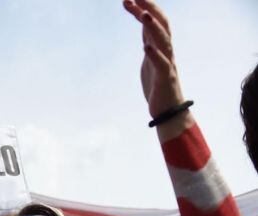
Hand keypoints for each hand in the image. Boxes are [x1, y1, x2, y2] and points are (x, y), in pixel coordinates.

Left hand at [122, 0, 184, 117]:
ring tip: (142, 14)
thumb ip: (149, 42)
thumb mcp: (150, 59)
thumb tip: (144, 26)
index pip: (153, 21)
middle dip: (150, 9)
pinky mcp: (165, 79)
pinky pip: (162, 65)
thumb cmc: (158, 85)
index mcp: (161, 46)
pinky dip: (154, 55)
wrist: (169, 111)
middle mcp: (167, 51)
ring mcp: (167, 64)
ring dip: (153, 27)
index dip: (141, 9)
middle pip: (161, 24)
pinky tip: (145, 47)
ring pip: (163, 41)